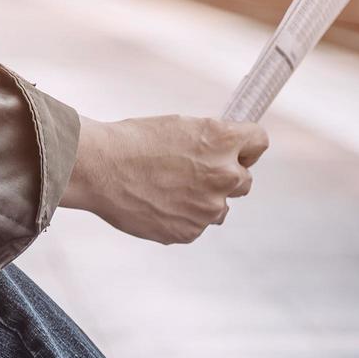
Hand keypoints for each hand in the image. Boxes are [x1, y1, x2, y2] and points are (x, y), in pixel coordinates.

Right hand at [60, 115, 268, 243]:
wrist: (99, 169)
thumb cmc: (133, 142)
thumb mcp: (181, 126)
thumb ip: (213, 141)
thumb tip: (229, 151)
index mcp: (223, 141)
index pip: (259, 142)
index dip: (246, 146)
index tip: (238, 150)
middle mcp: (224, 175)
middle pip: (245, 180)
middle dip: (226, 176)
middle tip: (196, 171)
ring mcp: (208, 208)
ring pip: (220, 207)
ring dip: (205, 200)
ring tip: (170, 189)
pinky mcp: (190, 231)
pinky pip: (198, 224)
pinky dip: (184, 217)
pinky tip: (160, 203)